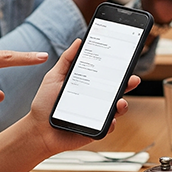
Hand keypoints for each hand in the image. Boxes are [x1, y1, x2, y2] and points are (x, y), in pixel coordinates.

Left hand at [0, 41, 141, 171]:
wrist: (38, 129)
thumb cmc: (45, 104)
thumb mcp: (54, 77)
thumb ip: (67, 59)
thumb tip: (79, 41)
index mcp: (89, 85)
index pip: (107, 75)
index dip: (118, 68)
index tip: (126, 60)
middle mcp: (96, 99)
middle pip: (117, 90)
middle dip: (128, 84)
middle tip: (133, 79)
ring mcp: (98, 115)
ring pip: (117, 109)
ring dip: (123, 105)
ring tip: (120, 102)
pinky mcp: (96, 130)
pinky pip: (108, 126)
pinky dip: (111, 123)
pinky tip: (110, 120)